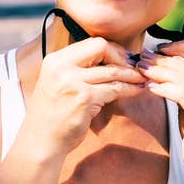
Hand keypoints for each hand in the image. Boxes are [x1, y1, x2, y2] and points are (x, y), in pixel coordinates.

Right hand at [23, 37, 146, 156]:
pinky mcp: (85, 99)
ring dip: (131, 75)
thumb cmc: (52, 114)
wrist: (41, 140)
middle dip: (121, 57)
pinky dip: (129, 89)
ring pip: (112, 70)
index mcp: (55, 60)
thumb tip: (109, 58)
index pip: (90, 43)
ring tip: (142, 78)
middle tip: (133, 67)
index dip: (110, 50)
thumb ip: (76, 68)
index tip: (120, 59)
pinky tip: (137, 90)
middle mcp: (62, 67)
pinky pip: (115, 89)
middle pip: (101, 47)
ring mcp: (74, 82)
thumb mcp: (57, 82)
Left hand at [137, 41, 183, 183]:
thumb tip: (163, 63)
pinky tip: (150, 87)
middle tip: (143, 59)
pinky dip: (163, 88)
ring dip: (158, 72)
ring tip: (142, 70)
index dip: (182, 46)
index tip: (161, 48)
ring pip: (182, 78)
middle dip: (163, 61)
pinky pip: (180, 93)